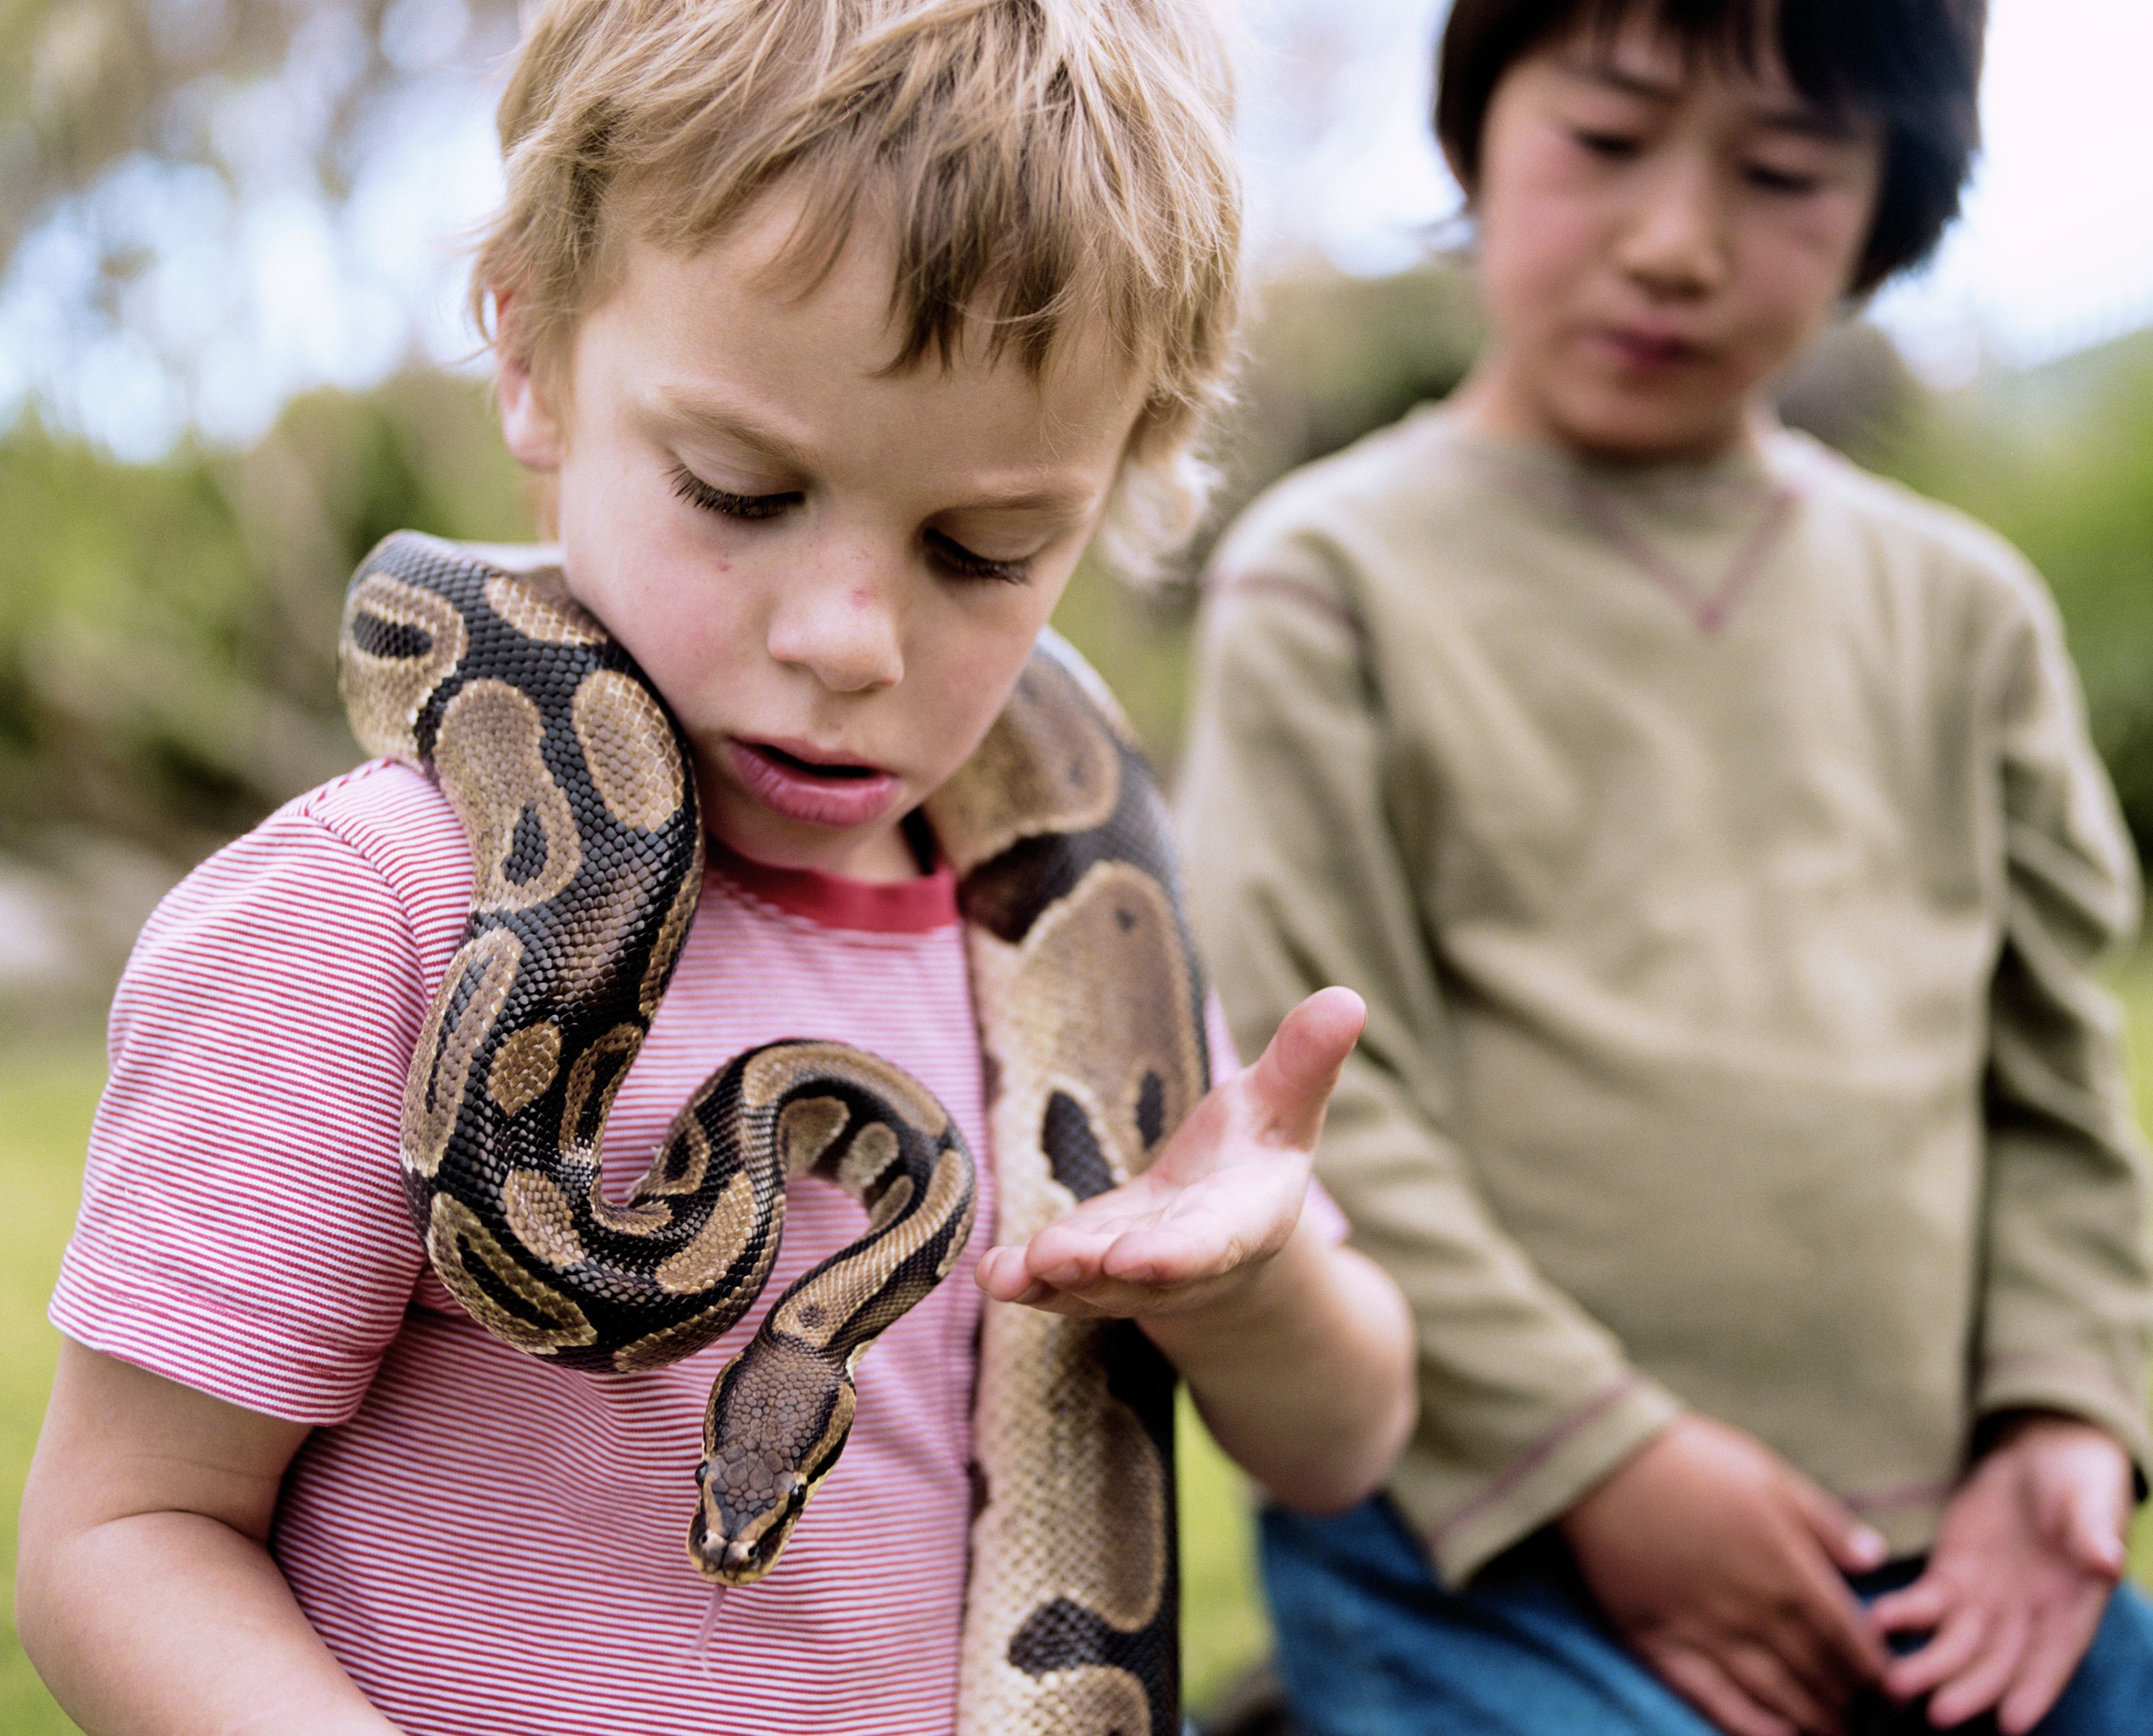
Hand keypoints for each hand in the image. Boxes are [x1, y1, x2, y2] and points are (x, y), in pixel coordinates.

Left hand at [973, 986, 1364, 1319]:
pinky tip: (991, 1273)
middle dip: (1105, 1270)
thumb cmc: (1254, 1157)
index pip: (1210, 1243)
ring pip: (1091, 1288)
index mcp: (1241, 1223)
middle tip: (1062, 1258)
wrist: (1224, 1227)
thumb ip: (1305, 1060)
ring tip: (1016, 1268)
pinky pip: (1056, 1289)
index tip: (1142, 1255)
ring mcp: (1132, 1276)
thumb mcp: (1283, 1105)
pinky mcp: (1089, 1272)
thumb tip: (1349, 998)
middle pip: (1144, 1275)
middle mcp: (1185, 1263)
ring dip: (1054, 1280)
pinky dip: (1023, 1284)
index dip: (1177, 1254)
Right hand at [1560, 1414, 1890, 1735]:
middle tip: (1875, 1724)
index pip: (1848, 1637)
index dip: (1875, 1671)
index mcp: (1786, 1568)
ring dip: (1813, 1722)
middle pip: (1818, 1673)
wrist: (1603, 1462)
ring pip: (1775, 1695)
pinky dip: (1749, 1726)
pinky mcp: (1661, 1643)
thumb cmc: (1691, 1460)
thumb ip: (1826, 1522)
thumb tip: (1876, 1559)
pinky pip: (1713, 1699)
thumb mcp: (1770, 1474)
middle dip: (1853, 1704)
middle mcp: (1754, 1610)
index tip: (1895, 1688)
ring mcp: (1706, 1632)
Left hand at [1869, 1413, 2130, 1732]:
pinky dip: (1902, 1614)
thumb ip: (2092, 1534)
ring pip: (1955, 1643)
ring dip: (1927, 1665)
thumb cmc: (2078, 1486)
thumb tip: (2106, 1559)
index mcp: (2072, 1608)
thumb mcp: (2090, 1503)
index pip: (2054, 1659)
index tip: (2012, 1723)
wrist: (2040, 1459)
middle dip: (1969, 1689)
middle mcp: (2028, 1617)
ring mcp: (1986, 1600)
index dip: (2035, 1691)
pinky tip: (1877, 1621)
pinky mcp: (1950, 1575)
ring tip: (1894, 1681)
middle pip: (1997, 1662)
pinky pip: (1924, 1603)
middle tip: (1937, 1713)